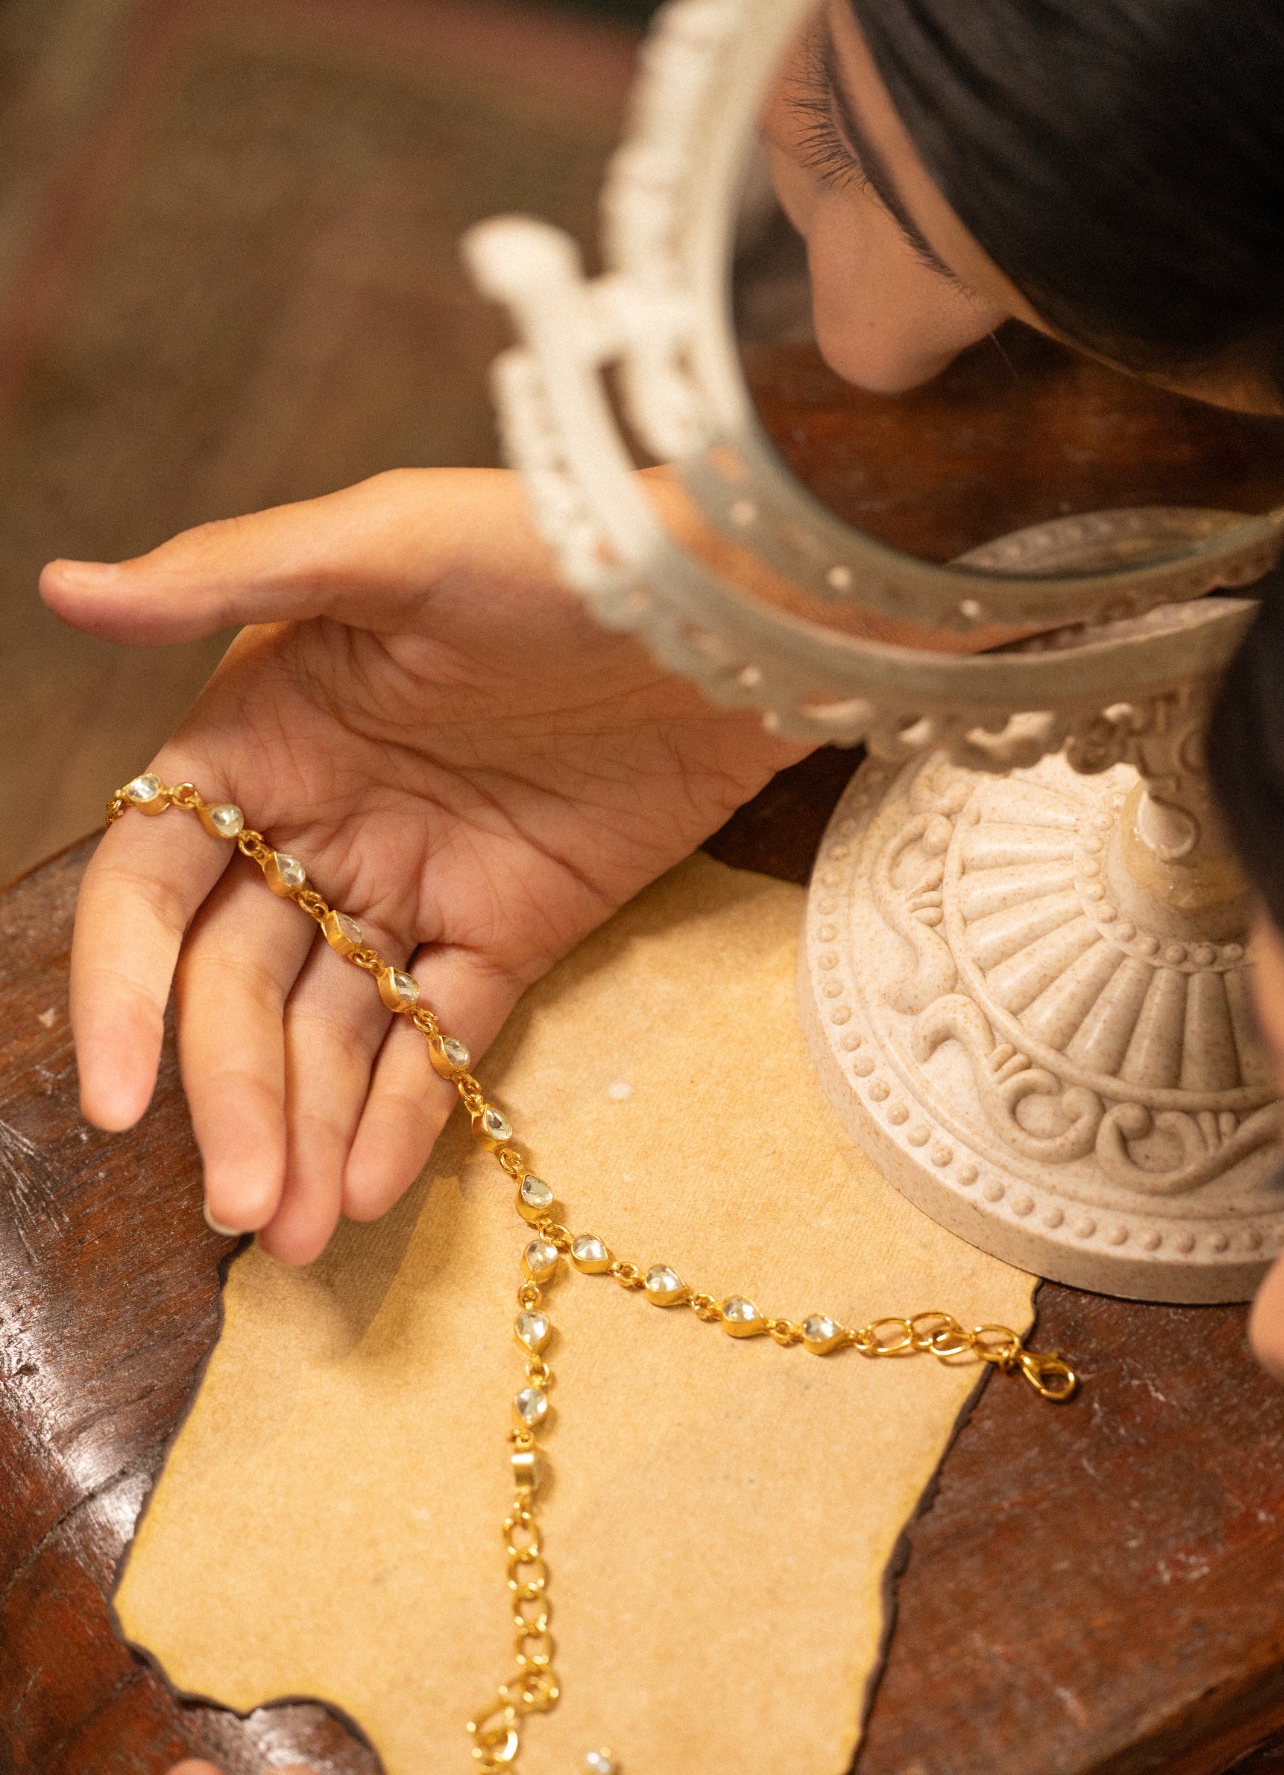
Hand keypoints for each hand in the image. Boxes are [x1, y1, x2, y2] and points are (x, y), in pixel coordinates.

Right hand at [45, 469, 806, 1263]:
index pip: (154, 888)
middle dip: (234, 1098)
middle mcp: (319, 828)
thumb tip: (64, 589)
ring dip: (306, 1132)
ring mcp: (414, 890)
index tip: (116, 1097)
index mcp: (259, 742)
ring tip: (294, 1235)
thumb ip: (226, 577)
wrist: (726, 608)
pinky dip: (404, 1115)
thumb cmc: (553, 546)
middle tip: (240, 1206)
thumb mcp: (387, 540)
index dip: (124, 991)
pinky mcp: (508, 935)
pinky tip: (366, 1193)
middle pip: (242, 989)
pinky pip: (440, 1042)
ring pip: (333, 1035)